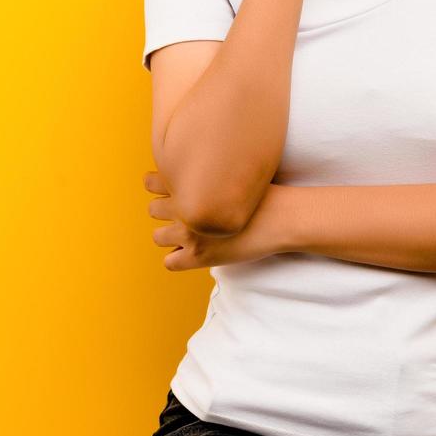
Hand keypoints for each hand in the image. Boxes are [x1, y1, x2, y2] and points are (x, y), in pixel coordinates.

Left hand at [144, 170, 285, 271]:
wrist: (283, 217)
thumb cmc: (264, 194)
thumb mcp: (233, 173)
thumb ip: (208, 175)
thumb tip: (196, 178)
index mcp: (190, 182)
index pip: (152, 181)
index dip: (161, 188)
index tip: (177, 192)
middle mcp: (183, 206)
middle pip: (153, 210)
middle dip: (168, 213)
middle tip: (190, 216)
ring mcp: (188, 233)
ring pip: (158, 237)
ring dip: (171, 237)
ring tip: (194, 236)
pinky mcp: (197, 256)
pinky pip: (169, 262)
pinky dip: (179, 259)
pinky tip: (198, 253)